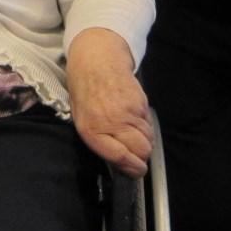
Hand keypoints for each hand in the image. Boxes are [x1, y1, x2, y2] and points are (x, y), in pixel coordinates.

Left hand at [67, 28, 152, 178]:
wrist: (96, 60)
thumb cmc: (84, 91)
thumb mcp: (81, 119)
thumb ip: (98, 140)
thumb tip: (117, 159)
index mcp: (92, 130)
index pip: (120, 157)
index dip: (132, 168)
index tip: (136, 170)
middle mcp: (113, 122)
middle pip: (141, 150)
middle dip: (142, 156)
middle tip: (137, 153)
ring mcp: (129, 112)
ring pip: (148, 138)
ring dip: (144, 141)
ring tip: (133, 132)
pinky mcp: (141, 102)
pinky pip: (149, 123)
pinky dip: (145, 126)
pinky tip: (134, 117)